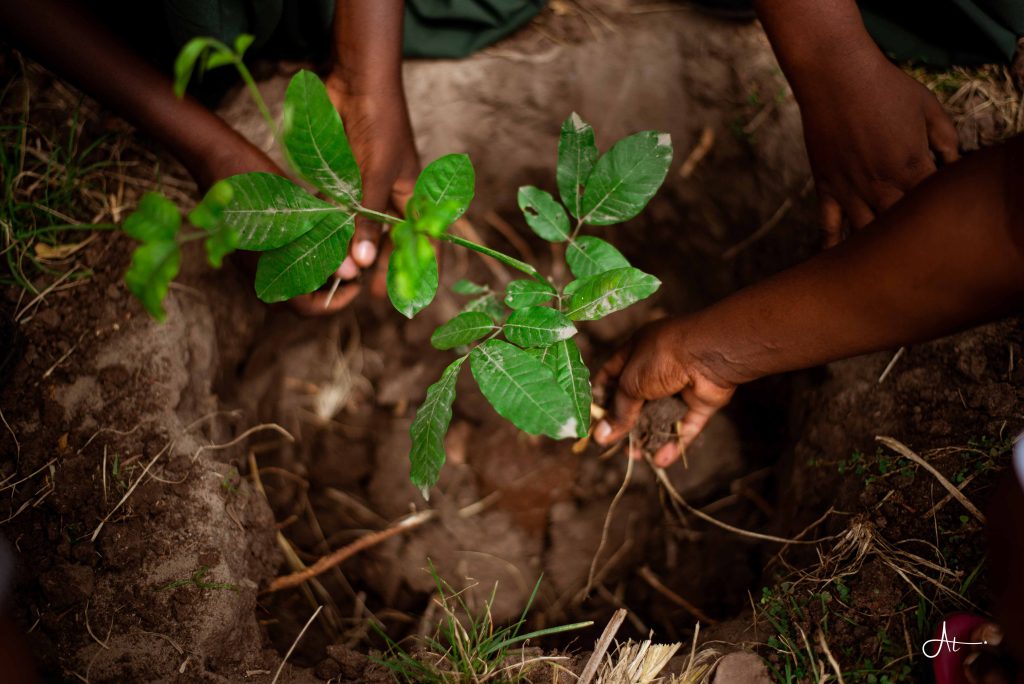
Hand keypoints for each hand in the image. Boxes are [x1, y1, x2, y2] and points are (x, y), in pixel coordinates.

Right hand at [196, 138, 358, 315]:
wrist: (218, 160)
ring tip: (343, 249)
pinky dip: (307, 256)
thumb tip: (353, 272)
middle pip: (305, 298)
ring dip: (322, 269)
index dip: (340, 298)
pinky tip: (322, 235)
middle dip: (333, 285)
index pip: (310, 309)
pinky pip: (285, 265)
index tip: (359, 281)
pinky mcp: (254, 250)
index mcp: (268, 275)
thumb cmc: (258, 186)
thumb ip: (325, 246)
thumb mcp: (298, 215)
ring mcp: (255, 265)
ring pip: (297, 281)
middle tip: (355, 264)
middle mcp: (260, 277)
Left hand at [324, 72, 418, 279]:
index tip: (405, 294)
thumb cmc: (381, 125)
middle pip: (390, 241)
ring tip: (342, 277)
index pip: (424, 241)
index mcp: (413, 195)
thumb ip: (368, 219)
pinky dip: (331, 228)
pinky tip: (321, 247)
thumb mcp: (377, 176)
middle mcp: (391, 195)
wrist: (356, 82)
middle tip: (367, 292)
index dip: (418, 268)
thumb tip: (362, 262)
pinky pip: (337, 212)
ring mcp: (366, 188)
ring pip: (361, 229)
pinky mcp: (341, 180)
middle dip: (380, 266)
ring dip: (353, 251)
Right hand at [592, 317, 735, 466]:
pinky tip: (661, 460)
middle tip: (616, 445)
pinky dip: (674, 443)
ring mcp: (680, 386)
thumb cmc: (663, 358)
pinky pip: (684, 426)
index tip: (594, 421)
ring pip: (660, 416)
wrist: (711, 353)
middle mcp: (657, 368)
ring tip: (637, 456)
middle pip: (636, 401)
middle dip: (626, 424)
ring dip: (648, 437)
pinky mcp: (700, 402)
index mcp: (636, 353)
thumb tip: (600, 436)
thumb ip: (618, 410)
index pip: (612, 376)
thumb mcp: (630, 382)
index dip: (602, 398)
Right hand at [796, 49, 959, 245]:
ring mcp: (852, 190)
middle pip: (902, 230)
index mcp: (913, 167)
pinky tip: (838, 263)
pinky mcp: (827, 187)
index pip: (934, 207)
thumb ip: (947, 140)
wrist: (836, 78)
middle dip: (911, 243)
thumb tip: (956, 164)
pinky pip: (829, 225)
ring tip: (885, 268)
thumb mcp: (929, 107)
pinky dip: (833, 246)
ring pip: (866, 234)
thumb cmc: (886, 87)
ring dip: (875, 253)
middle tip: (917, 253)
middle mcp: (882, 186)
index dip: (941, 217)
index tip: (945, 221)